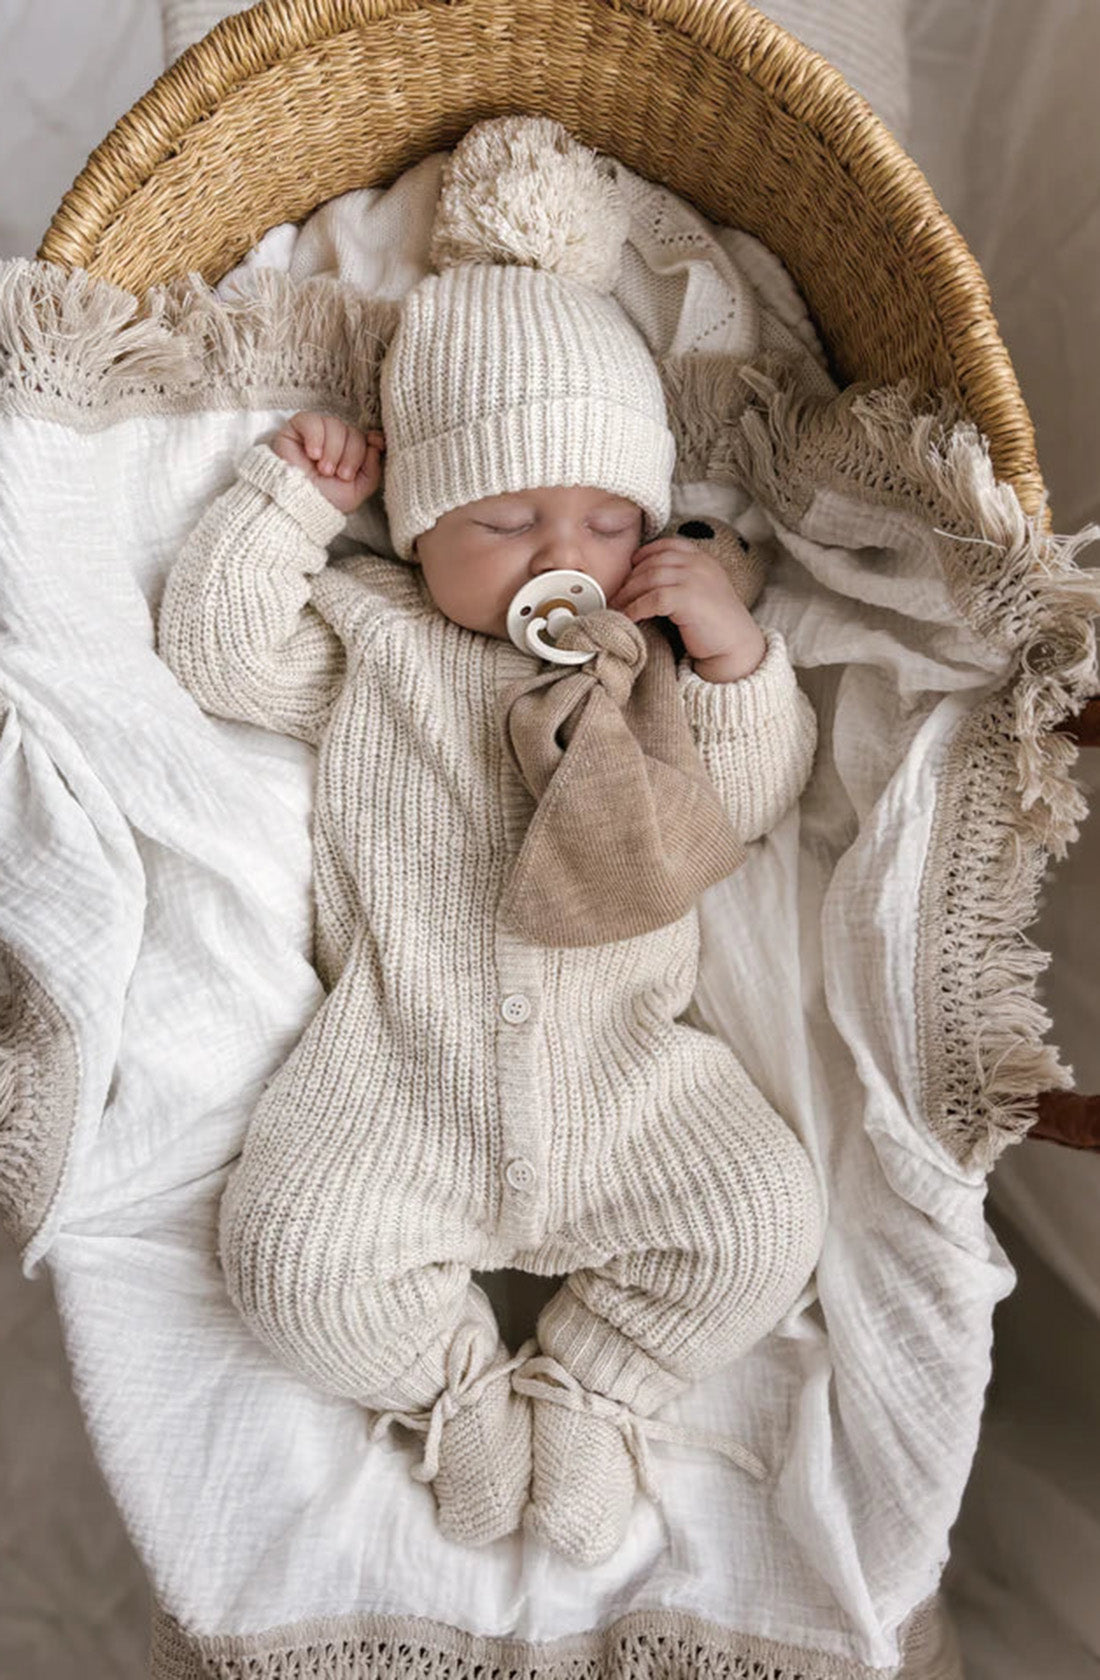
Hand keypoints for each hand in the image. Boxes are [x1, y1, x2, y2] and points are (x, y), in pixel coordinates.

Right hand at [270, 412, 384, 514]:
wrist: (298, 506)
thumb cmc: (326, 501)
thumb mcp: (358, 490)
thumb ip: (373, 469)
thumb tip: (376, 443)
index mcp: (349, 454)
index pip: (366, 437)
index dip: (373, 439)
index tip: (376, 445)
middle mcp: (333, 442)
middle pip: (353, 431)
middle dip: (351, 454)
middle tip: (340, 474)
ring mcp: (315, 434)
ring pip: (335, 424)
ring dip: (333, 449)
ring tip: (324, 469)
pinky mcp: (295, 429)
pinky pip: (311, 420)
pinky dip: (315, 437)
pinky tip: (312, 454)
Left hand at [608, 533, 765, 680]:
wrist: (736, 647)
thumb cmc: (714, 624)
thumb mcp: (701, 591)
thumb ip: (681, 579)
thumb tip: (644, 580)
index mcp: (702, 559)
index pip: (668, 546)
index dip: (645, 554)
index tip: (630, 566)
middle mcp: (698, 564)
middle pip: (652, 563)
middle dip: (629, 579)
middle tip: (615, 595)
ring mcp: (694, 579)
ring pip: (648, 579)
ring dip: (627, 595)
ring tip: (615, 608)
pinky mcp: (687, 599)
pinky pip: (652, 599)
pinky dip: (635, 609)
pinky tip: (628, 618)